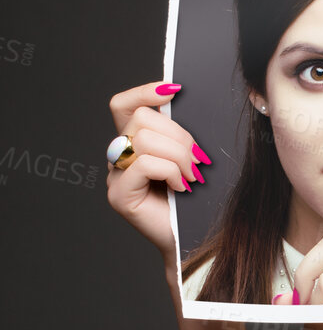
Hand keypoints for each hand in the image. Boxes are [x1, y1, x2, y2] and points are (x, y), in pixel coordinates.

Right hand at [106, 80, 207, 268]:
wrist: (197, 238)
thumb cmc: (199, 199)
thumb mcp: (192, 157)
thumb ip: (181, 132)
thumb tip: (183, 98)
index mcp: (135, 143)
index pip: (124, 105)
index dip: (145, 91)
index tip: (176, 90)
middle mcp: (119, 157)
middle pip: (141, 119)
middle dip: (178, 135)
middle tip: (198, 161)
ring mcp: (116, 176)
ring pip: (144, 140)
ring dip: (178, 156)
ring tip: (192, 177)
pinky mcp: (120, 195)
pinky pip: (145, 164)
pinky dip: (170, 172)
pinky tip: (182, 187)